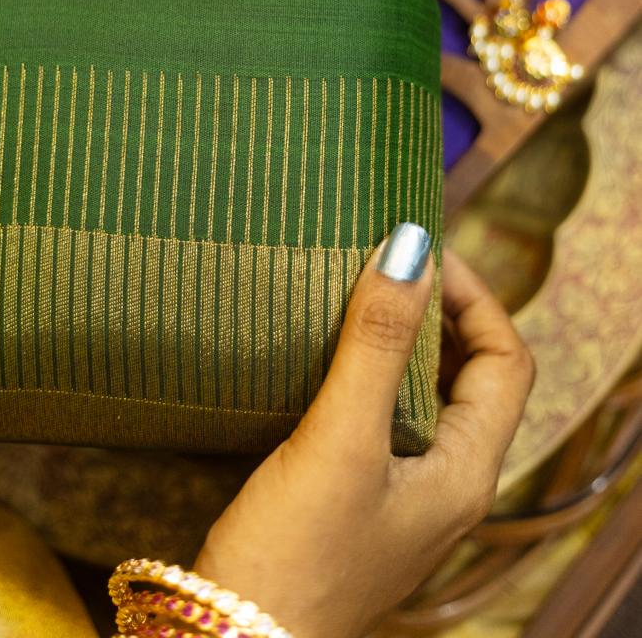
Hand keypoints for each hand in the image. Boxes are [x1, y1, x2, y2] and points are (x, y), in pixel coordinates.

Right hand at [196, 230, 534, 637]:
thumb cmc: (296, 554)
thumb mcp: (340, 439)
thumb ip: (377, 343)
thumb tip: (412, 247)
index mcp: (465, 471)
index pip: (506, 360)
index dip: (474, 297)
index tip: (419, 250)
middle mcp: (445, 481)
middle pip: (470, 373)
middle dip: (438, 309)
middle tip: (386, 259)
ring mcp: (401, 492)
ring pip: (423, 393)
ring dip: (400, 338)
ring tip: (355, 291)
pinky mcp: (356, 496)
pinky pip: (381, 414)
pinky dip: (365, 369)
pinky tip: (322, 351)